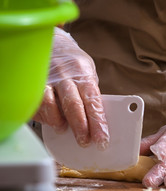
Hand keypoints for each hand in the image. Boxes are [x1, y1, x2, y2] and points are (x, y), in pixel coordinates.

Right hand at [33, 28, 108, 149]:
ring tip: (63, 129)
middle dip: (81, 127)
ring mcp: (48, 78)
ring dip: (58, 122)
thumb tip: (97, 121)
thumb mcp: (88, 74)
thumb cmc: (75, 65)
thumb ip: (90, 95)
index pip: (93, 101)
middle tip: (84, 141)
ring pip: (52, 105)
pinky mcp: (34, 82)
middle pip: (74, 105)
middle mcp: (66, 75)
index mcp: (84, 73)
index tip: (102, 139)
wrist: (54, 44)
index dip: (98, 122)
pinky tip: (50, 120)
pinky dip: (44, 116)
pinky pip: (37, 103)